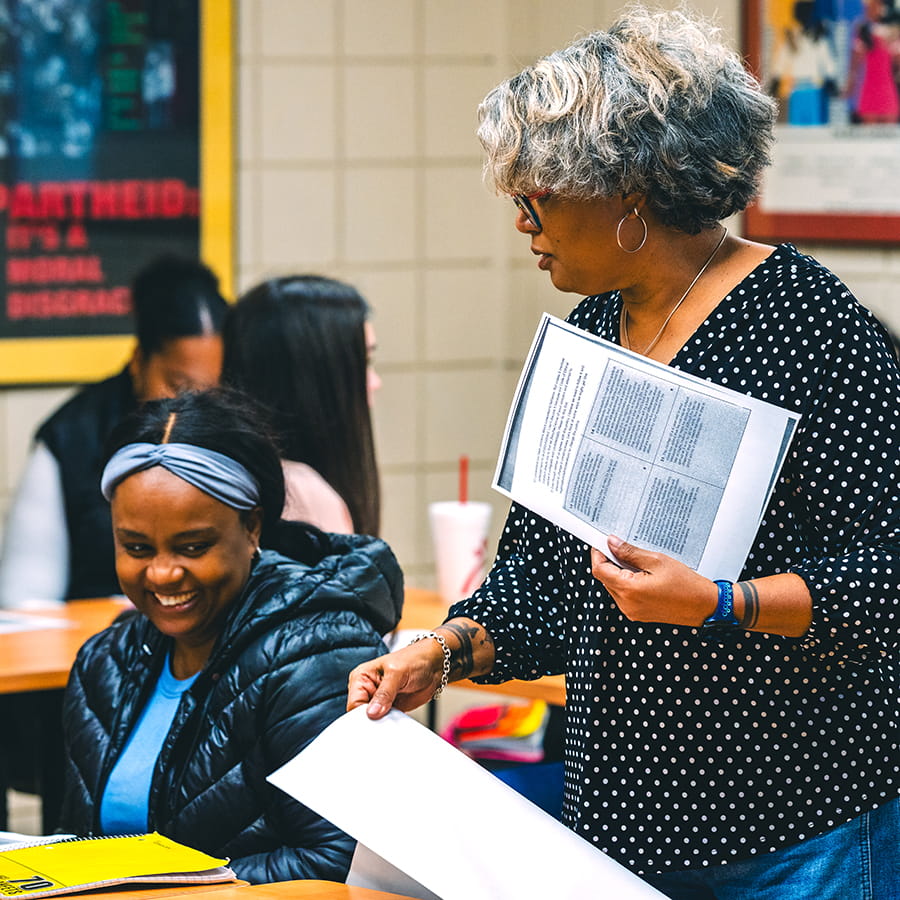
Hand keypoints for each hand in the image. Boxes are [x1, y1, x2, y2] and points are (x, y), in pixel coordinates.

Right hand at [347, 641, 445, 718]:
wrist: (435, 664)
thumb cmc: (415, 659)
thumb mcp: (397, 673)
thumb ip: (384, 693)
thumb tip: (372, 712)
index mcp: (362, 677)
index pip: (354, 702)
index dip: (361, 715)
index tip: (372, 722)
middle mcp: (368, 689)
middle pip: (361, 714)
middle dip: (370, 722)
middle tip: (381, 726)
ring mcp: (379, 700)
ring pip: (373, 720)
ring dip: (381, 725)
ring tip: (390, 724)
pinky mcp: (390, 709)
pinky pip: (385, 722)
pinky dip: (389, 726)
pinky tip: (395, 726)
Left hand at [590, 535, 716, 627]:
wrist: (705, 606)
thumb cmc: (687, 585)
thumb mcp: (657, 561)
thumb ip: (630, 552)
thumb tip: (612, 543)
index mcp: (629, 590)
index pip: (599, 570)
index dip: (598, 554)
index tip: (602, 543)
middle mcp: (627, 604)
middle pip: (605, 579)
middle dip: (609, 562)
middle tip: (620, 547)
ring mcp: (632, 612)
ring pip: (613, 587)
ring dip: (618, 573)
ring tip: (635, 561)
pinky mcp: (638, 614)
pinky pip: (623, 596)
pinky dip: (626, 583)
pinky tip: (640, 574)